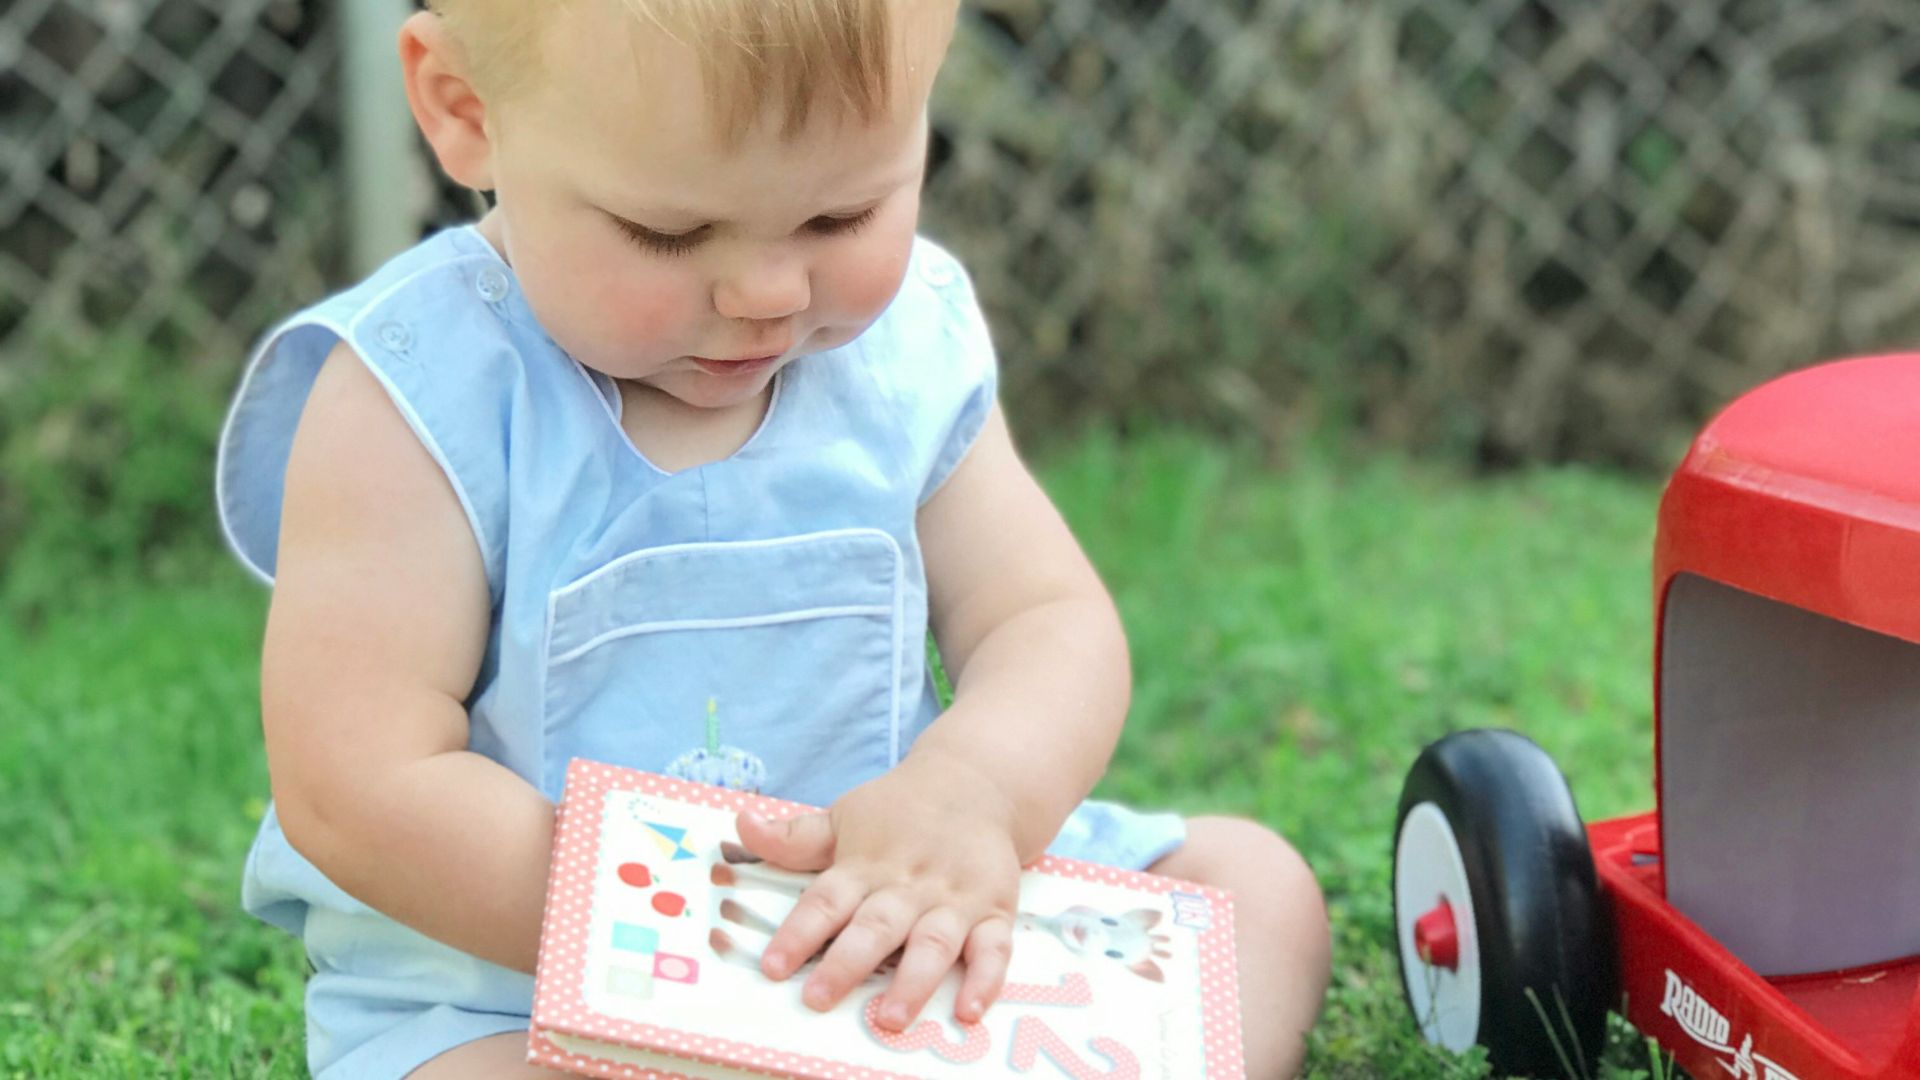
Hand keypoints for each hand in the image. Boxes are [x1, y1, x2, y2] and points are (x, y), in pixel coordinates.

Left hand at [734, 751, 1021, 1029]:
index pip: (826, 900)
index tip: (773, 966)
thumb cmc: (900, 811)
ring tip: (890, 1018)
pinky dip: (984, 980)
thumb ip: (794, 836)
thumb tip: (740, 824)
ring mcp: (954, 898)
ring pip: (933, 942)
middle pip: (877, 925)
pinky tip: (968, 1011)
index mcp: (867, 864)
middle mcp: (909, 883)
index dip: (798, 933)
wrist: (977, 782)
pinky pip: (994, 948)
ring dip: (913, 981)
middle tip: (819, 998)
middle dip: (847, 963)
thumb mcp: (845, 816)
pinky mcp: (994, 909)